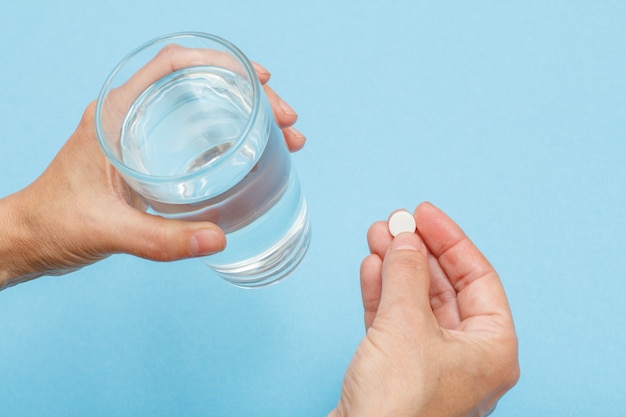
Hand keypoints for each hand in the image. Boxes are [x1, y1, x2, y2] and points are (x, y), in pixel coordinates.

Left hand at [0, 52, 303, 289]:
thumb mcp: (109, 230)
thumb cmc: (55, 223)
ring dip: (246, 117)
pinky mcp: (150, 158)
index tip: (260, 78)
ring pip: (203, 110)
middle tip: (286, 120)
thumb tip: (218, 238)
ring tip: (283, 137)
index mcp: (117, 114)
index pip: (172, 65)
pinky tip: (252, 156)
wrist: (32, 240)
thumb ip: (162, 239)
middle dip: (250, 96)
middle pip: (199, 86)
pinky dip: (230, 140)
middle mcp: (132, 117)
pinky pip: (197, 136)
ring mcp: (142, 136)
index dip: (220, 63)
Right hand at [329, 202, 518, 416]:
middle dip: (417, 252)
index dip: (450, 240)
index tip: (424, 214)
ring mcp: (432, 363)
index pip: (478, 277)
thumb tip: (404, 238)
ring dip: (395, 268)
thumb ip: (406, 273)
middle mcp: (467, 355)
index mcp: (491, 347)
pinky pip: (394, 320)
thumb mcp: (406, 323)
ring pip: (416, 301)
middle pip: (444, 287)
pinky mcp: (399, 370)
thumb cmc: (399, 405)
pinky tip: (371, 268)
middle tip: (395, 223)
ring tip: (376, 236)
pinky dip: (382, 293)